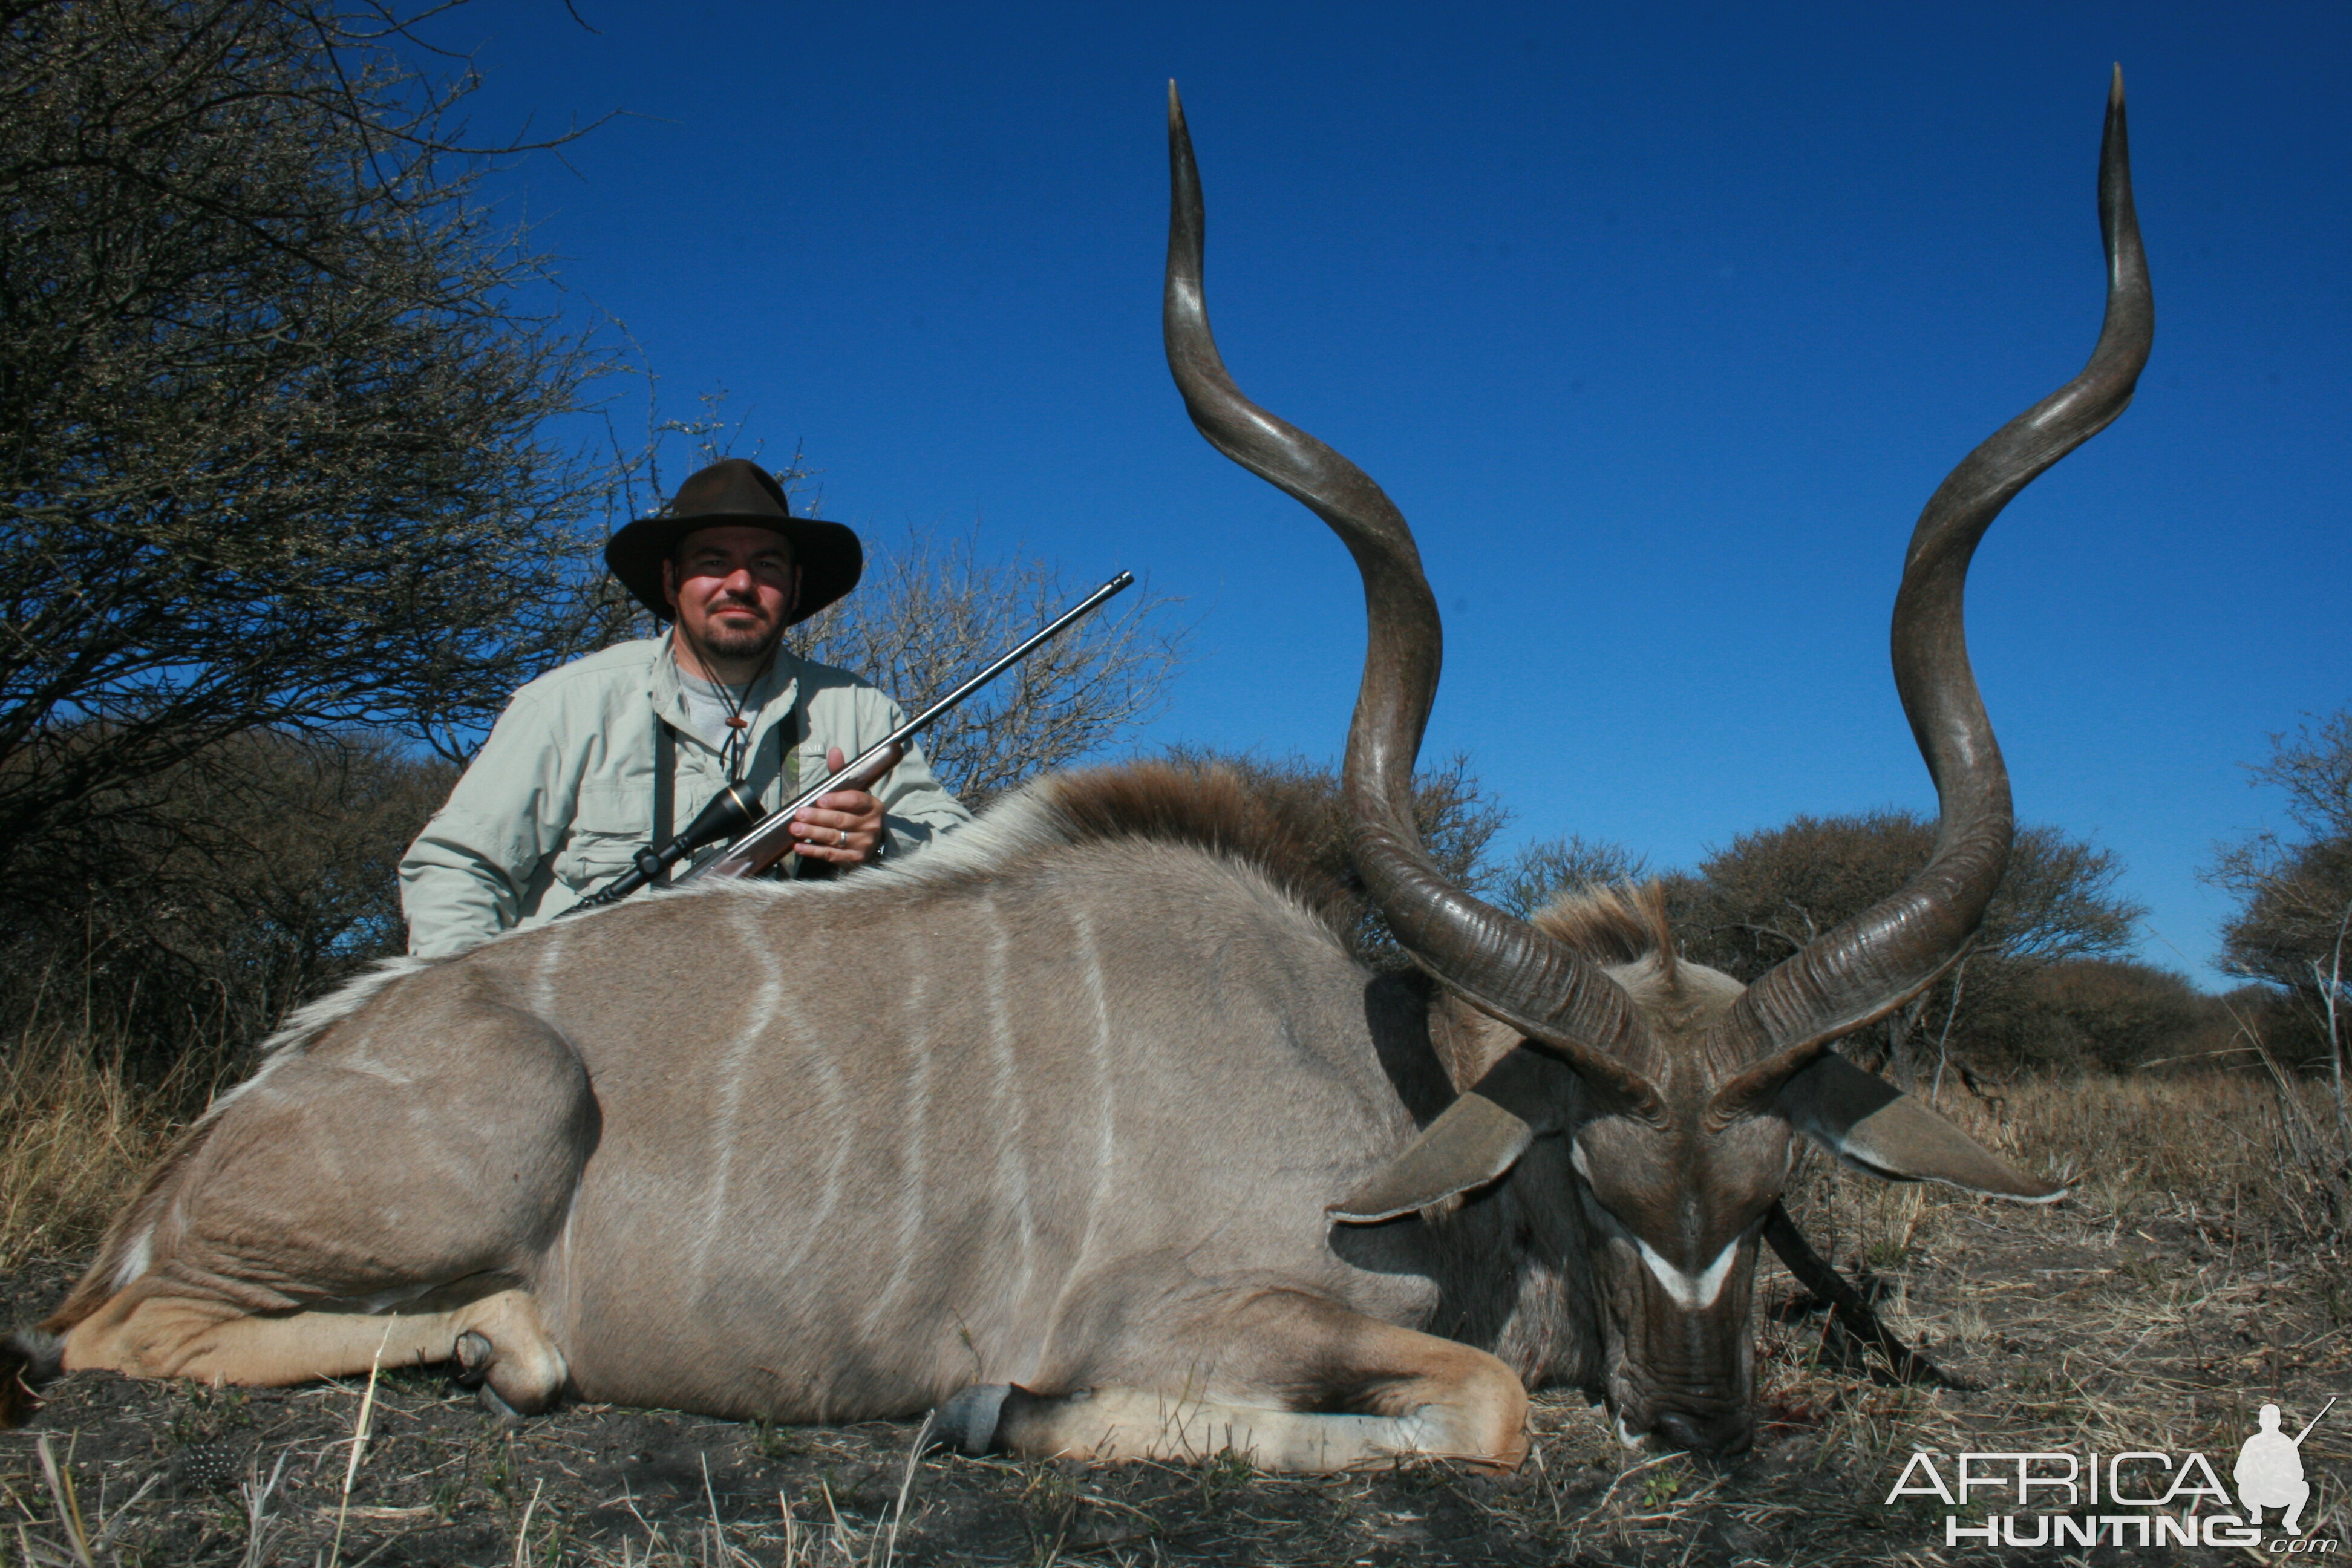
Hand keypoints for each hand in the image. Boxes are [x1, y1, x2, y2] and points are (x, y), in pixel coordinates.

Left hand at [789, 745, 901, 865]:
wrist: (872, 840)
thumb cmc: (857, 812)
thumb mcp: (853, 792)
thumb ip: (841, 774)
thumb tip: (834, 751)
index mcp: (873, 805)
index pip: (856, 800)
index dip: (837, 800)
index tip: (819, 800)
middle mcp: (871, 825)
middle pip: (841, 820)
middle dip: (818, 817)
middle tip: (799, 814)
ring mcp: (864, 844)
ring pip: (834, 837)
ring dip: (812, 833)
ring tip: (794, 828)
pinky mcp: (855, 859)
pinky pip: (831, 855)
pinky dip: (813, 851)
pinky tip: (799, 846)